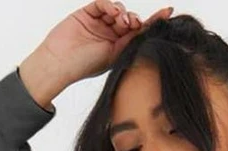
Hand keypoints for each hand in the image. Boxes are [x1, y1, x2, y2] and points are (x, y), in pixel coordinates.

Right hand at [20, 1, 173, 99]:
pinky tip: (114, 12)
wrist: (59, 63)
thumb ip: (130, 44)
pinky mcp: (88, 13)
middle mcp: (110, 35)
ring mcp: (99, 23)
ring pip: (118, 9)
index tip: (168, 12)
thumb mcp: (114, 57)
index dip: (153, 22)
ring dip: (124, 12)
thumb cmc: (84, 66)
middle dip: (136, 19)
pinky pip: (103, 3)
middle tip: (134, 24)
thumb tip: (149, 34)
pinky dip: (110, 4)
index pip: (139, 32)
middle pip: (130, 19)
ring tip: (123, 21)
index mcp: (118, 48)